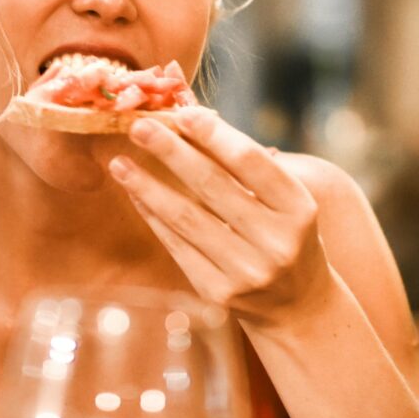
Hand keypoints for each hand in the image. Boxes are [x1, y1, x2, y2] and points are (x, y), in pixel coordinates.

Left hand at [110, 109, 326, 321]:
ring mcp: (246, 271)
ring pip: (186, 219)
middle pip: (213, 186)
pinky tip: (136, 195)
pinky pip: (177, 246)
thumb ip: (244, 165)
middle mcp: (276, 242)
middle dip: (171, 152)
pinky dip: (153, 217)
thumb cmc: (286, 235)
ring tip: (120, 164)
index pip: (250, 162)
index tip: (181, 113)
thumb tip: (190, 120)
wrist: (297, 304)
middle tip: (138, 127)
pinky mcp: (218, 293)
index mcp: (299, 208)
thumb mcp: (284, 200)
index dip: (214, 134)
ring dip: (148, 187)